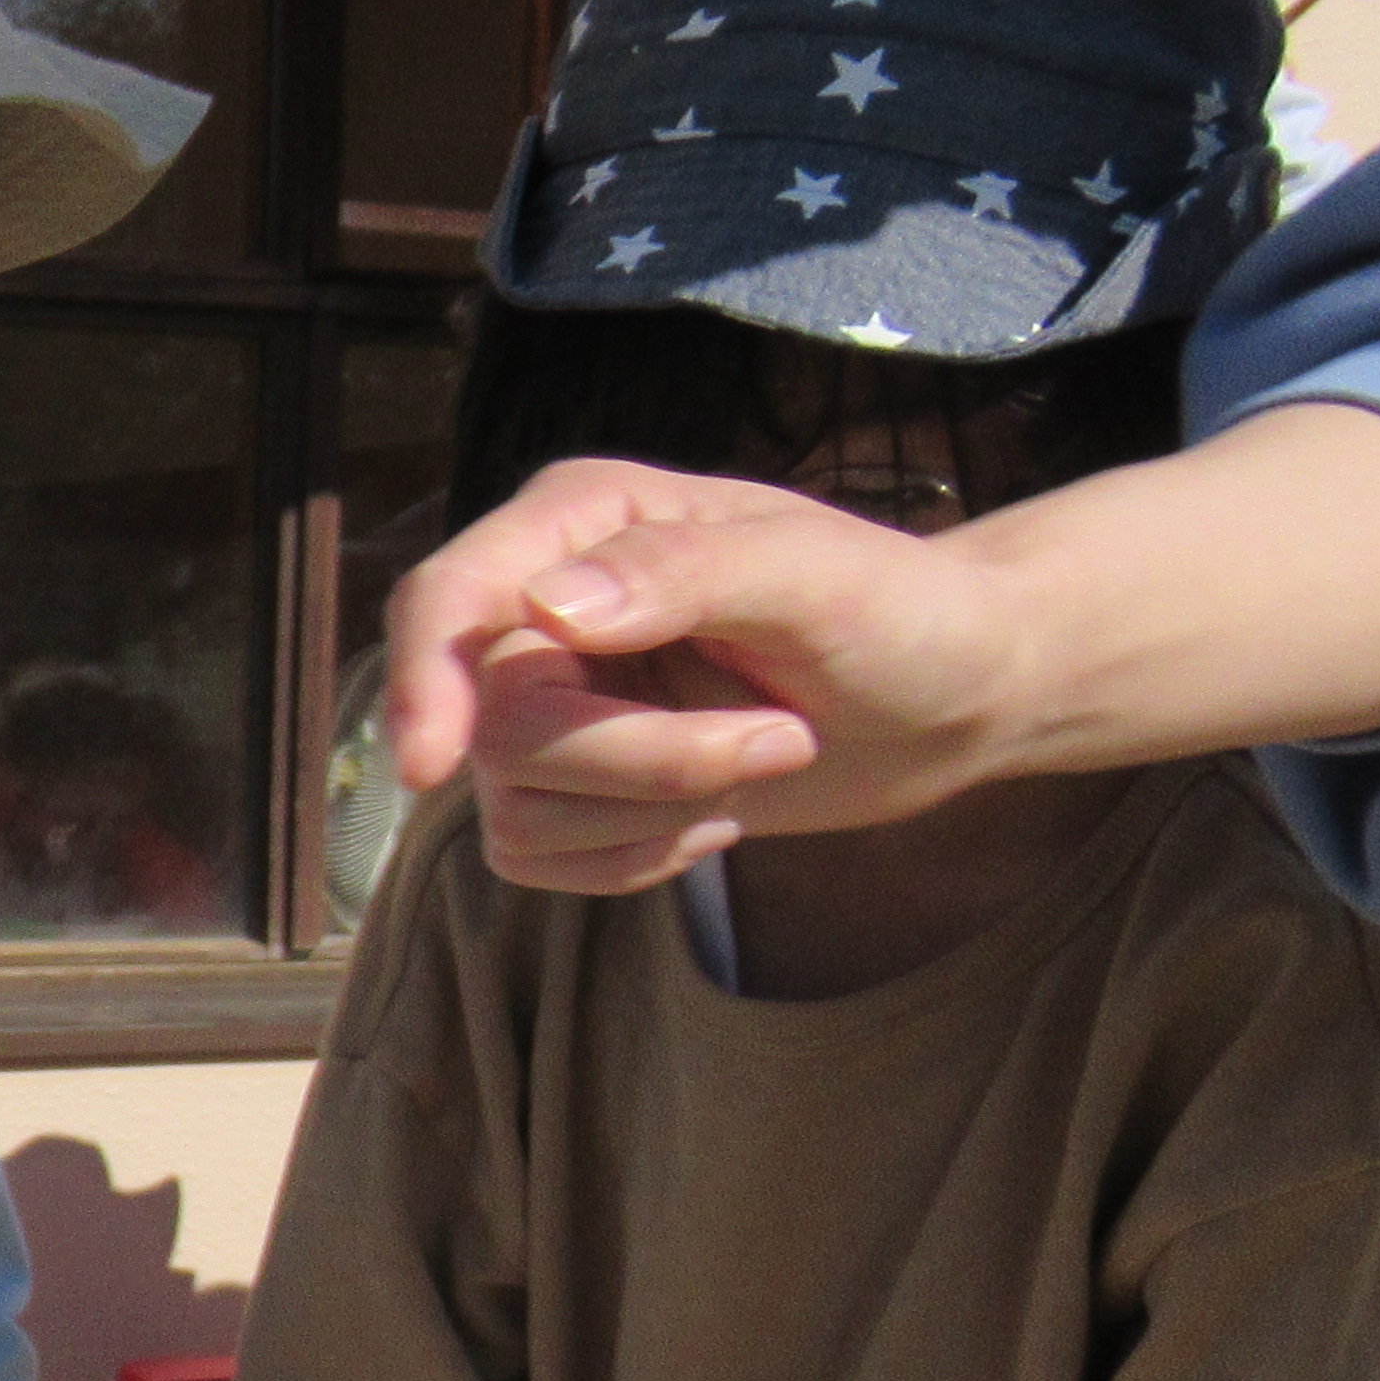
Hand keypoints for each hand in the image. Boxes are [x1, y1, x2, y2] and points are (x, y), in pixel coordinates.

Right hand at [381, 408, 1379, 899]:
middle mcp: (541, 605)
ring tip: (762, 760)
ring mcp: (549, 699)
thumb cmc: (902, 612)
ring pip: (516, 805)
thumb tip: (549, 612)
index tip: (432, 766)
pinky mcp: (569, 783)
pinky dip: (631, 858)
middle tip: (776, 739)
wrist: (959, 693)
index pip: (445, 603)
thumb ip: (680, 574)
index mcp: (578, 523)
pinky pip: (537, 858)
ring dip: (654, 810)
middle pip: (499, 727)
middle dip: (642, 760)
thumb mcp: (813, 575)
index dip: (421, 683)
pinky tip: (715, 814)